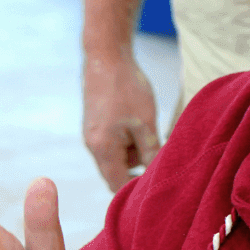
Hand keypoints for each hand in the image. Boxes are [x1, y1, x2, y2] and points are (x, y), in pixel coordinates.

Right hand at [83, 51, 160, 190]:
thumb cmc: (126, 88)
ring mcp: (91, 136)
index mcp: (103, 149)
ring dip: (134, 151)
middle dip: (138, 168)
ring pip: (117, 157)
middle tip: (158, 151)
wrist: (105, 57)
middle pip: (117, 172)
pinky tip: (137, 121)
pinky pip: (112, 143)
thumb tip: (155, 178)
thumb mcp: (145, 123)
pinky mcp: (94, 126)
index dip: (135, 192)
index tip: (155, 187)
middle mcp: (92, 146)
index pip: (117, 186)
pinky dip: (127, 139)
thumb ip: (150, 154)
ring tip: (148, 129)